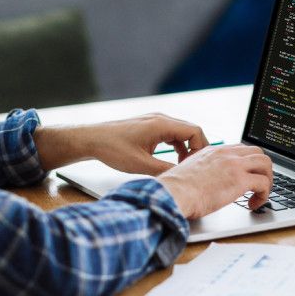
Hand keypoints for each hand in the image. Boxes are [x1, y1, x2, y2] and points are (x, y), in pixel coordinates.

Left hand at [84, 113, 210, 175]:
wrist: (93, 139)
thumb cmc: (113, 149)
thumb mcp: (141, 164)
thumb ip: (165, 169)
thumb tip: (183, 176)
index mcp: (161, 125)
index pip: (194, 131)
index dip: (201, 148)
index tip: (196, 165)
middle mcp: (160, 119)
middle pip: (190, 130)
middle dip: (196, 149)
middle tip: (193, 168)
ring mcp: (155, 121)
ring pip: (181, 132)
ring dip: (186, 148)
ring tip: (182, 166)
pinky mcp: (150, 126)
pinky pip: (171, 133)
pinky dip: (176, 145)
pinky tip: (172, 159)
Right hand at [157, 144, 272, 218]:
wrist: (174, 193)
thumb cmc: (176, 189)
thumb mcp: (190, 171)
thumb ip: (202, 171)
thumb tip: (204, 183)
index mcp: (213, 151)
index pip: (241, 149)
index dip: (248, 163)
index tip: (247, 176)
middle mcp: (226, 154)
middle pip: (258, 152)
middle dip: (262, 169)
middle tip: (258, 185)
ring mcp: (234, 165)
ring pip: (266, 163)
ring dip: (267, 180)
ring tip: (259, 195)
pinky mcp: (240, 180)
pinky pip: (264, 183)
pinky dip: (264, 195)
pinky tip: (252, 205)